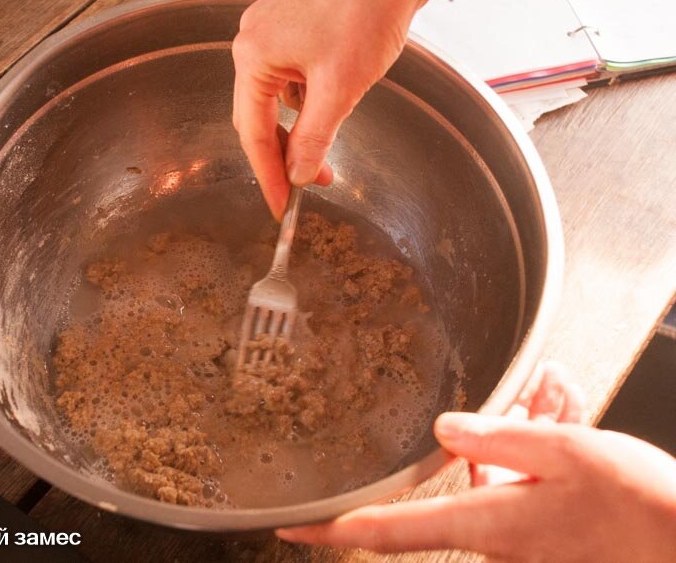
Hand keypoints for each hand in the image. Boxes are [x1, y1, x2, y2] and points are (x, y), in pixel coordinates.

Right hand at [232, 0, 438, 217]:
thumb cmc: (366, 10)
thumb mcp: (340, 88)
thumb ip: (314, 137)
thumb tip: (299, 174)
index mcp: (254, 57)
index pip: (253, 134)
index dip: (268, 176)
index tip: (281, 206)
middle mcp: (252, 43)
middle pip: (258, 118)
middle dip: (284, 155)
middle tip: (308, 184)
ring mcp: (270, 32)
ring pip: (275, 101)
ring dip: (298, 129)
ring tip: (326, 151)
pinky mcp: (291, 28)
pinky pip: (288, 79)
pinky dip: (306, 103)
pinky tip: (329, 107)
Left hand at [277, 362, 675, 561]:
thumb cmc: (641, 509)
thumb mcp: (565, 454)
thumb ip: (494, 439)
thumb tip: (443, 432)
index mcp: (488, 525)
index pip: (387, 532)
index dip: (333, 529)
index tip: (291, 528)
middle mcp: (498, 539)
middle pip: (459, 477)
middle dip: (482, 432)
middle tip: (532, 394)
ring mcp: (523, 539)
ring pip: (499, 469)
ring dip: (521, 429)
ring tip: (557, 390)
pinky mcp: (546, 533)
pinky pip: (526, 480)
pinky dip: (539, 445)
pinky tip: (562, 407)